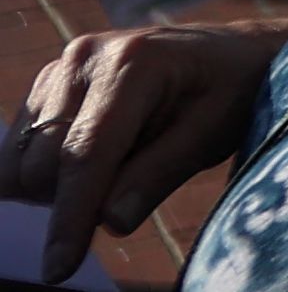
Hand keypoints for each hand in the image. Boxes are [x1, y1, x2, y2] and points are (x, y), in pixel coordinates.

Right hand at [8, 20, 274, 274]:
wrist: (229, 55)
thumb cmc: (229, 94)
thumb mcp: (212, 134)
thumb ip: (159, 175)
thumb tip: (110, 222)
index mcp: (133, 63)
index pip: (85, 155)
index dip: (69, 218)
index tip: (59, 269)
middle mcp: (85, 58)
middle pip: (43, 166)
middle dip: (76, 199)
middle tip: (135, 180)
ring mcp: (60, 70)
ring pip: (21, 165)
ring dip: (58, 187)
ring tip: (120, 164)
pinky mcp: (44, 87)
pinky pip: (16, 154)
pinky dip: (46, 174)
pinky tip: (94, 158)